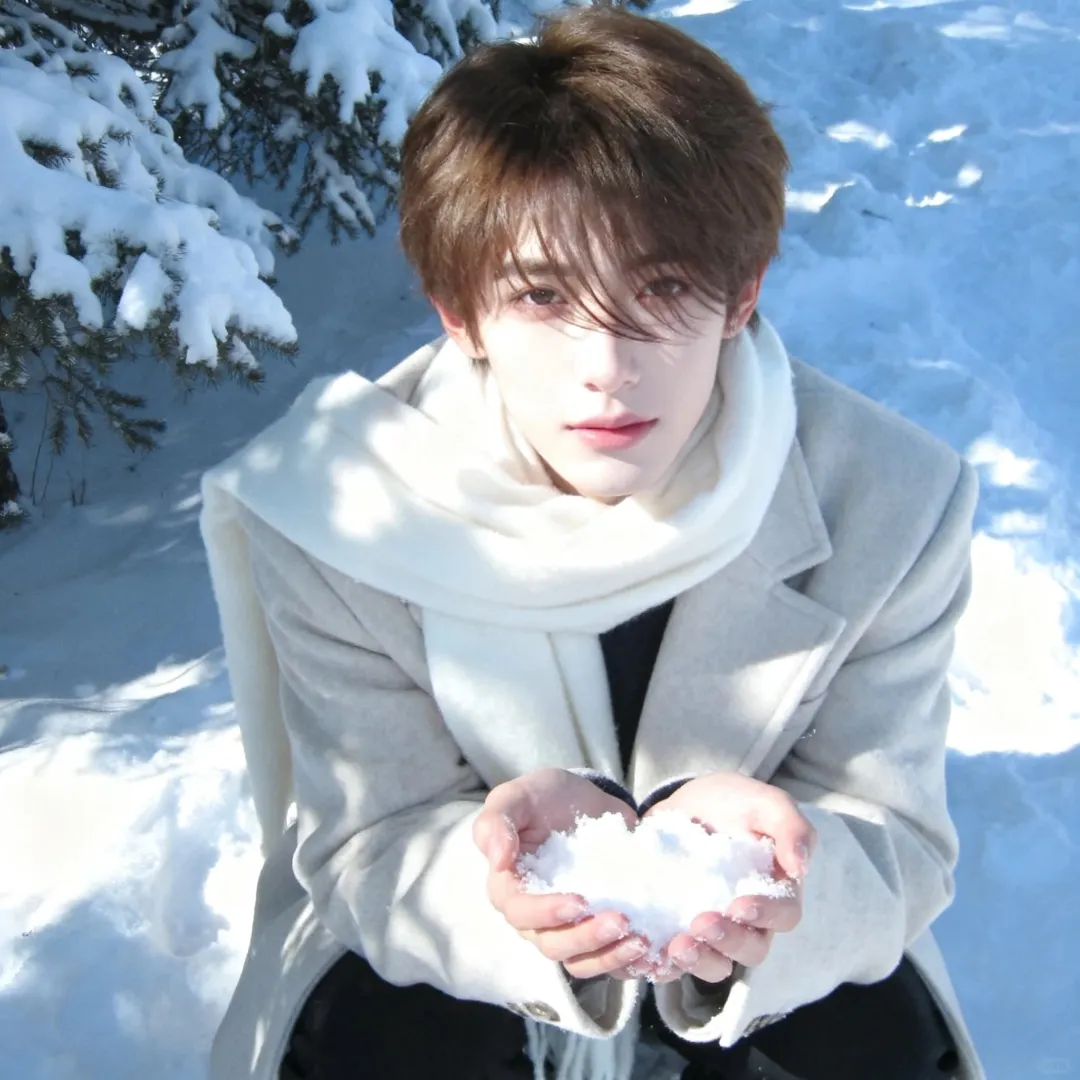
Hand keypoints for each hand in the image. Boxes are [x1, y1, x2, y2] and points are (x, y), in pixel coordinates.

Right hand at [473, 767, 650, 979]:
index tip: (579, 902)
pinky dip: (626, 957)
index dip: (546, 913)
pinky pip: (606, 957)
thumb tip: (497, 860)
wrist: (585, 798)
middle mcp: (533, 916)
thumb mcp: (518, 795)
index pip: (520, 912)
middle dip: (586, 938)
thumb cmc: (543, 797)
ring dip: (610, 955)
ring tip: (641, 939)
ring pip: (580, 960)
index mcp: (508, 887)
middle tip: (621, 920)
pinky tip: (650, 947)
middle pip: (552, 944)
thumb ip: (497, 821)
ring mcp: (566, 927)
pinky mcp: (595, 928)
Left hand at [642, 772, 815, 984]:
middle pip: (752, 949)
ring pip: (716, 965)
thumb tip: (801, 866)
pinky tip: (647, 956)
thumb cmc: (734, 802)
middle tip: (700, 922)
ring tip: (676, 945)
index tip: (739, 904)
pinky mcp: (679, 932)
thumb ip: (790, 826)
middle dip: (728, 942)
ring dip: (698, 961)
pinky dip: (662, 964)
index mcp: (777, 892)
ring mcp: (713, 931)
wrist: (686, 802)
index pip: (784, 916)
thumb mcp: (763, 802)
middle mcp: (750, 921)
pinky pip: (674, 963)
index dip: (766, 915)